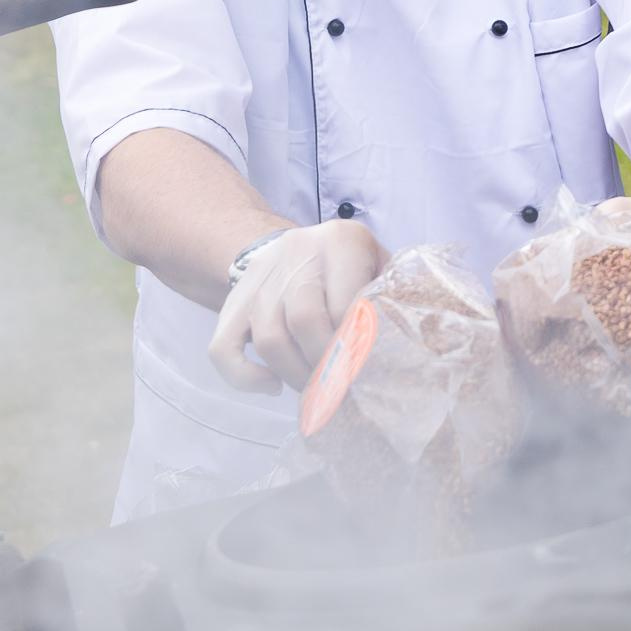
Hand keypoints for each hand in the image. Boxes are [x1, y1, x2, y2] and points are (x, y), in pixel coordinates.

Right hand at [207, 219, 387, 392]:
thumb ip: (391, 297)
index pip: (345, 303)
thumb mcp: (380, 265)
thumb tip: (407, 344)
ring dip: (295, 375)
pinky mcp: (232, 303)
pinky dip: (245, 377)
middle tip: (342, 386)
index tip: (366, 371)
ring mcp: (259, 278)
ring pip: (269, 339)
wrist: (296, 247)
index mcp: (341, 242)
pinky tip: (273, 386)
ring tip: (317, 388)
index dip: (356, 345)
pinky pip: (223, 348)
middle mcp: (296, 253)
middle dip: (325, 364)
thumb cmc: (352, 267)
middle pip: (304, 319)